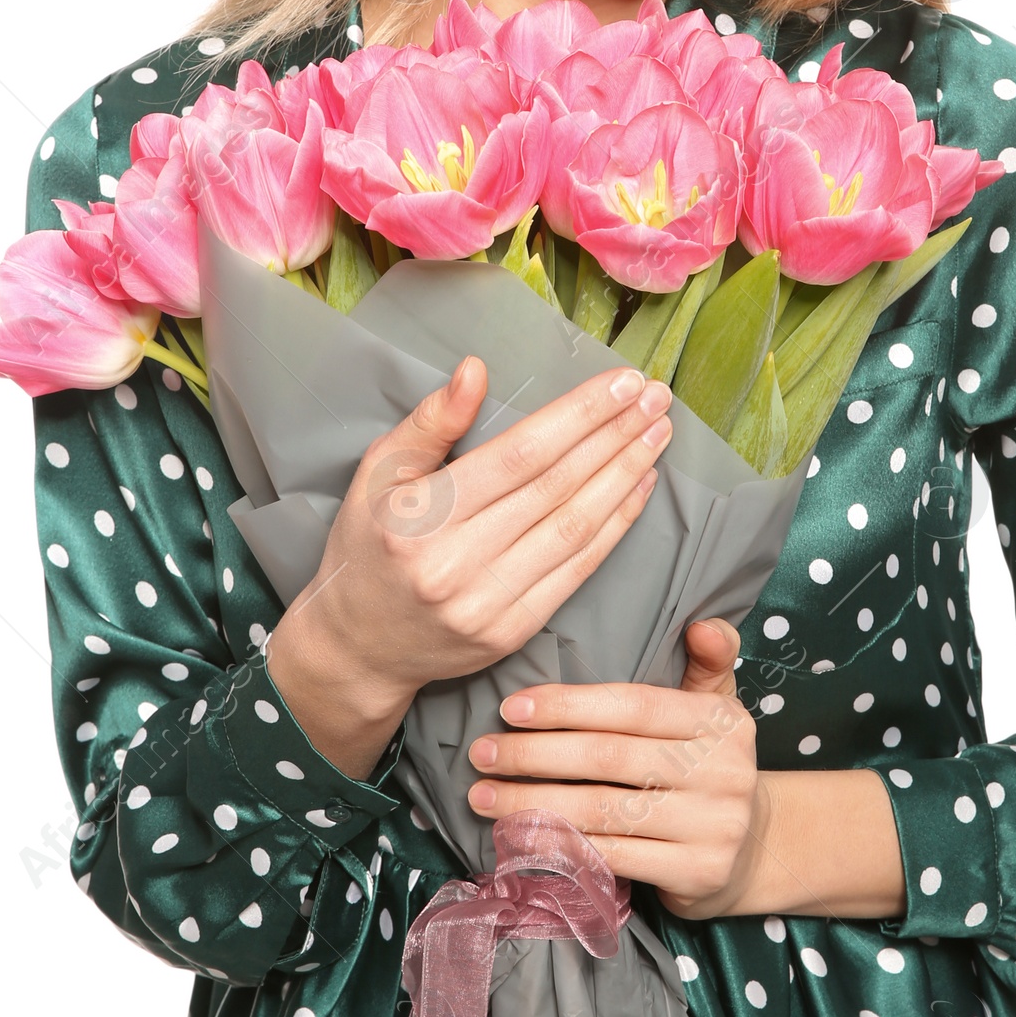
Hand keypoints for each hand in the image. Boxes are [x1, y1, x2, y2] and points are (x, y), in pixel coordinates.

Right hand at [265, 357, 673, 777]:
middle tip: (657, 397)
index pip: (519, 455)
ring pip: (574, 529)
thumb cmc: (367, 544)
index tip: (623, 383)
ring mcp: (486, 604)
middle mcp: (454, 563)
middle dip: (615, 436)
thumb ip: (430, 422)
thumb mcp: (378, 472)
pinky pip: (577, 572)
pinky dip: (615, 527)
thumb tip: (477, 369)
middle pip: (556, 487)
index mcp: (419, 516)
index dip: (579, 416)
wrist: (357, 647)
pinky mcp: (512, 632)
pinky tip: (639, 488)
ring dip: (625, 476)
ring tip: (657, 434)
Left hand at [465, 618, 766, 917]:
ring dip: (533, 804)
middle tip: (482, 754)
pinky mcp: (698, 873)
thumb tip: (701, 625)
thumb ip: (707, 662)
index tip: (511, 708)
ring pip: (604, 811)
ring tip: (485, 798)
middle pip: (610, 757)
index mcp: (722, 720)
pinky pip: (613, 858)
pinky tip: (521, 839)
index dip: (569, 706)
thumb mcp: (717, 708)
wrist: (754, 848)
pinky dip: (562, 847)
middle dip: (535, 755)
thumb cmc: (710, 766)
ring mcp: (714, 826)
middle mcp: (724, 771)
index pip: (634, 706)